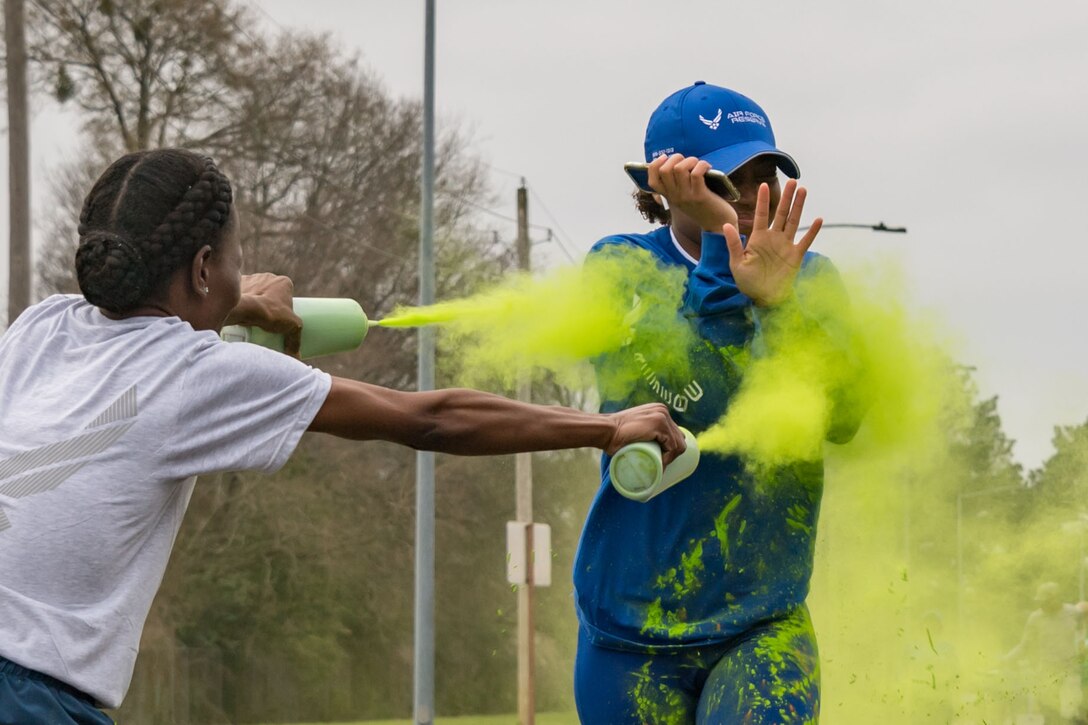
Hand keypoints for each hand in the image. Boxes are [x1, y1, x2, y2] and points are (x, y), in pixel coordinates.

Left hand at [228, 273, 303, 356]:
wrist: (244, 309)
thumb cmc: (270, 314)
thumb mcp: (291, 327)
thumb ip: (295, 340)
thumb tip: (296, 357)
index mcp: (284, 282)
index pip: (287, 294)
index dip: (285, 307)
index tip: (280, 319)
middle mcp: (268, 276)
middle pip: (271, 292)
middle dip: (270, 303)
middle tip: (268, 320)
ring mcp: (252, 278)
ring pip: (256, 291)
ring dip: (256, 300)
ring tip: (254, 317)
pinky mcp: (237, 283)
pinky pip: (242, 292)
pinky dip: (243, 299)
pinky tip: (242, 311)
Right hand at [605, 403, 685, 465]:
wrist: (606, 431)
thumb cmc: (615, 436)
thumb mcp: (636, 430)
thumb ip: (644, 433)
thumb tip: (651, 450)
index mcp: (659, 411)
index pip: (674, 434)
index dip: (670, 449)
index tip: (661, 461)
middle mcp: (663, 410)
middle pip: (679, 439)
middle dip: (672, 454)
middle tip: (660, 465)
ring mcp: (662, 416)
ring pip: (678, 444)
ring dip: (670, 458)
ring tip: (657, 466)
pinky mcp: (660, 424)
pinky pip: (673, 447)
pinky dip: (668, 458)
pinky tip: (659, 463)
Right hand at [648, 154, 738, 231]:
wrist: (717, 224)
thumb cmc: (703, 206)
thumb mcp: (684, 197)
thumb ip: (677, 185)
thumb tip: (674, 163)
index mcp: (669, 196)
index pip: (652, 180)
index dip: (655, 165)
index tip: (665, 158)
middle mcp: (675, 197)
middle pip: (664, 170)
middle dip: (676, 158)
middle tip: (687, 161)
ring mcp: (686, 196)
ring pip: (679, 168)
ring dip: (690, 160)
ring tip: (698, 164)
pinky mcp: (700, 196)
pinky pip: (696, 173)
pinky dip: (702, 165)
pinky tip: (708, 168)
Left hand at [723, 179, 821, 306]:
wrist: (763, 298)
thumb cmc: (747, 282)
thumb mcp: (736, 263)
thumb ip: (734, 244)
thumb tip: (726, 224)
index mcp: (758, 238)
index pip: (761, 215)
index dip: (762, 200)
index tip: (763, 185)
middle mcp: (773, 238)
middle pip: (780, 213)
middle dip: (786, 197)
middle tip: (792, 180)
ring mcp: (785, 245)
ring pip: (793, 221)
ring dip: (798, 206)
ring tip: (803, 190)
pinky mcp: (795, 256)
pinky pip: (806, 241)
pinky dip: (812, 231)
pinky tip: (819, 219)